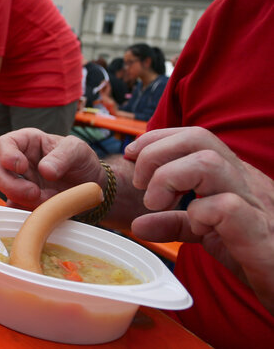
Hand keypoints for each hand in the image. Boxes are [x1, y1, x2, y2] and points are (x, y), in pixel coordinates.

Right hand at [0, 128, 106, 208]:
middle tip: (33, 192)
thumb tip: (45, 170)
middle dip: (10, 184)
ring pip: (3, 192)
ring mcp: (19, 183)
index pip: (3, 143)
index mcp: (27, 142)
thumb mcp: (78, 150)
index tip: (21, 167)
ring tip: (44, 200)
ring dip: (20, 199)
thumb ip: (63, 156)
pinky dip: (24, 212)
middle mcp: (18, 162)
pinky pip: (14, 209)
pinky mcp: (24, 202)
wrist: (91, 186)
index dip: (7, 155)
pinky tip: (41, 211)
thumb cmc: (82, 161)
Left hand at [126, 127, 273, 309]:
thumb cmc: (251, 252)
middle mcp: (245, 180)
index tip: (130, 156)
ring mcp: (254, 203)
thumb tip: (138, 224)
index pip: (194, 136)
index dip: (156, 139)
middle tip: (140, 185)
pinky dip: (200, 213)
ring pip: (209, 163)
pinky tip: (198, 229)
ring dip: (170, 178)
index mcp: (231, 175)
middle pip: (199, 138)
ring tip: (158, 204)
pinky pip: (226, 207)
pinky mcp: (259, 233)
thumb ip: (174, 223)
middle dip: (156, 153)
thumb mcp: (206, 233)